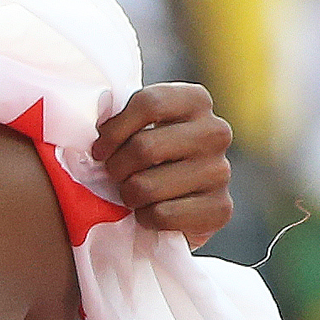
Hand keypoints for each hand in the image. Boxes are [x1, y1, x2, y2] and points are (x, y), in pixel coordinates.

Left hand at [94, 83, 235, 242]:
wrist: (178, 209)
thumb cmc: (148, 159)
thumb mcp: (138, 127)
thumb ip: (122, 116)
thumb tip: (98, 117)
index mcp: (196, 101)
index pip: (149, 104)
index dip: (114, 131)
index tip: (100, 150)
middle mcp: (216, 132)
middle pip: (144, 148)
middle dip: (117, 168)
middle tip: (116, 176)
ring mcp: (221, 171)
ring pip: (147, 186)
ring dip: (130, 196)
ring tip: (136, 194)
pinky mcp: (220, 209)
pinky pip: (162, 216)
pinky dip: (147, 219)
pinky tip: (154, 212)